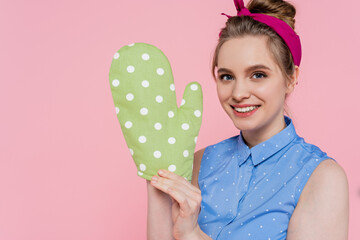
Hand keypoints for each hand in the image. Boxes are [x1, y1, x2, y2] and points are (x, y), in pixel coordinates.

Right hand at [108, 43, 202, 180]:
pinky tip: (117, 85)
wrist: (169, 170)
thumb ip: (191, 102)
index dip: (157, 73)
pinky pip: (124, 112)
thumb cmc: (180, 148)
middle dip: (139, 72)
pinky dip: (120, 98)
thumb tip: (193, 83)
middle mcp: (151, 113)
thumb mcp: (189, 121)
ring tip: (123, 65)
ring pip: (133, 97)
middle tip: (135, 55)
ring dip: (127, 82)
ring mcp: (140, 121)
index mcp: (165, 109)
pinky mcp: (132, 131)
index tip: (155, 58)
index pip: (160, 86)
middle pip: (144, 89)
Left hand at [151, 169, 202, 239]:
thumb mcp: (177, 201)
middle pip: (179, 182)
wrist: (187, 233)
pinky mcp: (189, 209)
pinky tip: (162, 187)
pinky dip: (170, 190)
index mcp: (195, 191)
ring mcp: (194, 202)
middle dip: (165, 178)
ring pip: (177, 188)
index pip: (181, 179)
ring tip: (154, 181)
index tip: (160, 172)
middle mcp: (197, 195)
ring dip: (164, 183)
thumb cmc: (181, 217)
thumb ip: (174, 190)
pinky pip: (179, 196)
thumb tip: (164, 179)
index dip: (170, 174)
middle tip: (154, 176)